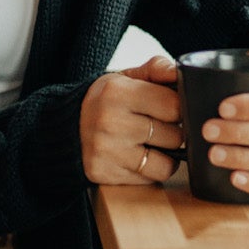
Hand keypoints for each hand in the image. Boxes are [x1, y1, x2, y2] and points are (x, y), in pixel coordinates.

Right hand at [81, 53, 182, 185]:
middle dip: (173, 132)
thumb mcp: (127, 77)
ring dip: (165, 156)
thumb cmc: (106, 100)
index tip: (170, 109)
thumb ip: (157, 70)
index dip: (178, 108)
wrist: (68, 125)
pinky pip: (149, 178)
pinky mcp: (104, 173)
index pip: (174, 106)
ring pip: (166, 164)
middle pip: (174, 137)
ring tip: (151, 143)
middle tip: (158, 126)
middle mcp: (110, 122)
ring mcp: (106, 151)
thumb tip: (181, 73)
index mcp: (117, 92)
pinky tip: (137, 157)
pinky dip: (149, 170)